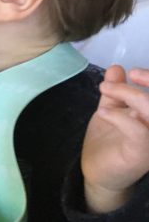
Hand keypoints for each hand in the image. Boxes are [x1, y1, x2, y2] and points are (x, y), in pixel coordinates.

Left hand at [82, 65, 148, 212]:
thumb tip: (117, 67)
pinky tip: (103, 112)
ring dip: (131, 95)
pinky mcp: (142, 154)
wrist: (98, 172)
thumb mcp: (111, 109)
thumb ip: (115, 91)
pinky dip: (120, 117)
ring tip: (106, 89)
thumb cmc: (109, 141)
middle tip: (129, 74)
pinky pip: (138, 132)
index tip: (133, 71)